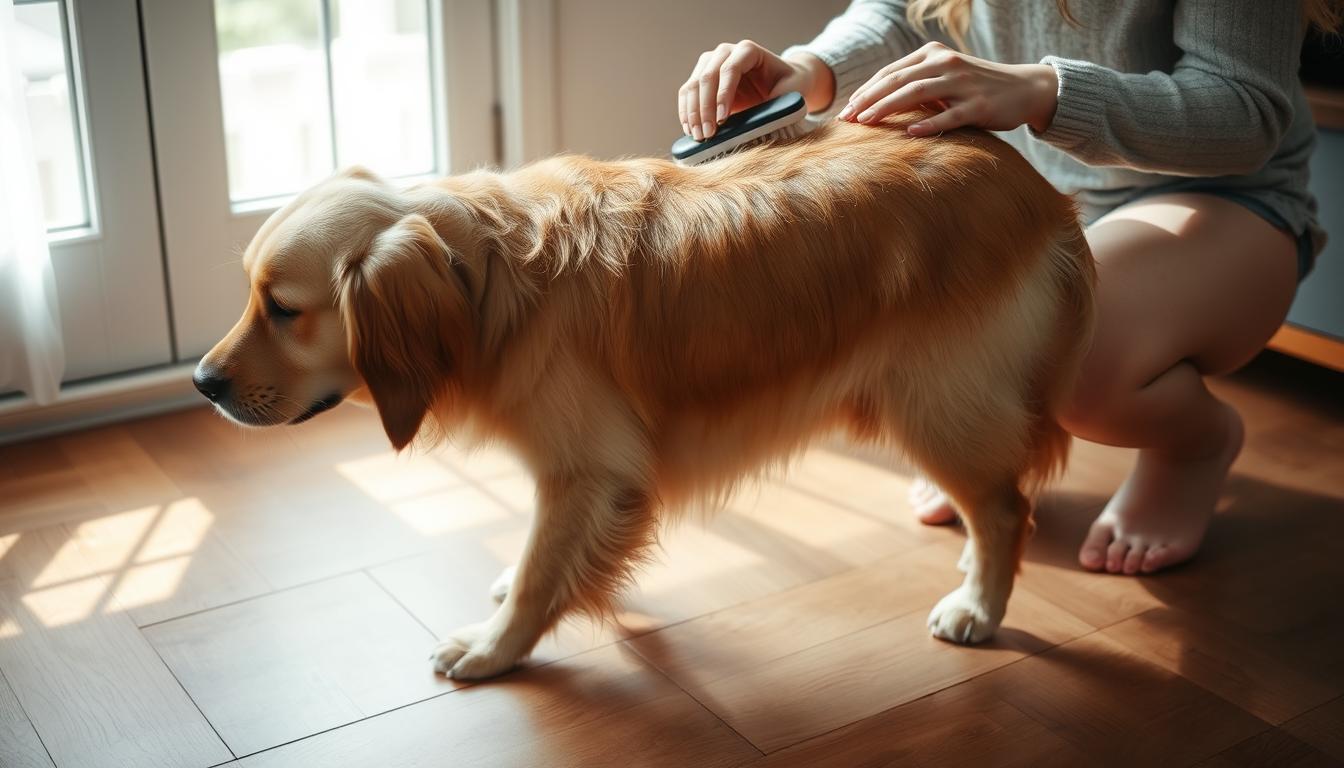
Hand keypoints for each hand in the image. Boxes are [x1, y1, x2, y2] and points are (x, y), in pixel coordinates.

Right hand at [678, 40, 834, 140]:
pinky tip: (690, 130)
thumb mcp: (791, 92)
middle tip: (708, 134)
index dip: (724, 94)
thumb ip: (779, 103)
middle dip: (705, 108)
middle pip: (707, 77)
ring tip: (699, 136)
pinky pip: (687, 94)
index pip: (729, 69)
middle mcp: (725, 52)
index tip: (723, 119)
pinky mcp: (701, 78)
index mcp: (748, 50)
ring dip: (693, 113)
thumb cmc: (788, 85)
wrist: (779, 82)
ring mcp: (710, 63)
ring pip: (693, 85)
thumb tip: (760, 121)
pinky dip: (686, 113)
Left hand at [837, 42, 1058, 135]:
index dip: (865, 91)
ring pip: (918, 93)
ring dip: (888, 108)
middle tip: (847, 119)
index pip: (890, 72)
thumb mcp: (944, 75)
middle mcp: (946, 63)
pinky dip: (929, 124)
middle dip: (869, 100)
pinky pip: (949, 115)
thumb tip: (874, 102)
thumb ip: (915, 82)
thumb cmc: (975, 87)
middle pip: (898, 80)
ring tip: (867, 123)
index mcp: (933, 54)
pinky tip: (910, 134)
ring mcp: (963, 83)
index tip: (845, 110)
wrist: (1024, 89)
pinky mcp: (979, 105)